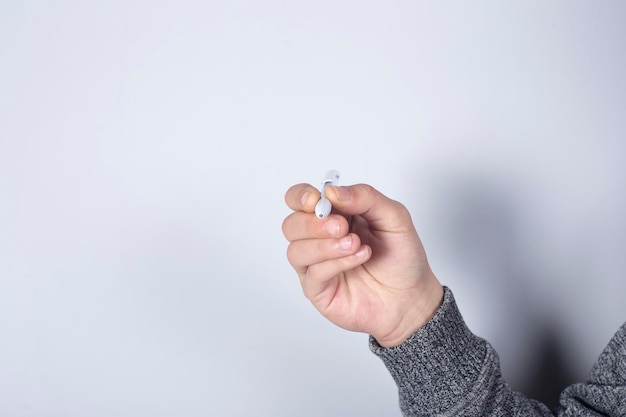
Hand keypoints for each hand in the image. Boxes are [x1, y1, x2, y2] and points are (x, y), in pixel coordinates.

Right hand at [282, 183, 443, 346]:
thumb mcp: (394, 217)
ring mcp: (317, 266)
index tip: (316, 200)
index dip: (300, 197)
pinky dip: (335, 263)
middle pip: (291, 225)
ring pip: (295, 250)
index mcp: (334, 215)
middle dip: (314, 224)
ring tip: (354, 244)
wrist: (413, 296)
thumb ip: (365, 197)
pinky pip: (313, 274)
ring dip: (325, 245)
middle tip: (342, 226)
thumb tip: (332, 192)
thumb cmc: (402, 257)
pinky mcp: (319, 291)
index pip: (299, 200)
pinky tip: (358, 258)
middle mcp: (320, 239)